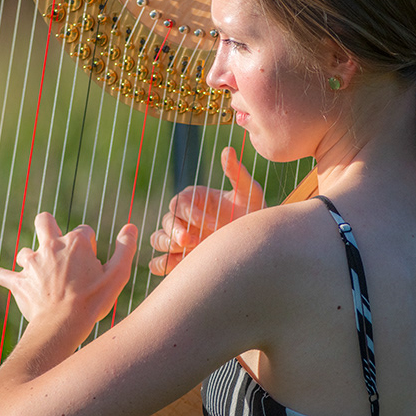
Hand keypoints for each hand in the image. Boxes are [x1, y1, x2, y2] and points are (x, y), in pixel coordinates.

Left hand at [0, 213, 136, 329]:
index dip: (90, 246)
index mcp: (75, 242)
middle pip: (44, 222)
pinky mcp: (18, 283)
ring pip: (26, 251)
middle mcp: (50, 246)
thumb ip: (125, 248)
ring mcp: (31, 264)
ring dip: (32, 258)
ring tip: (41, 275)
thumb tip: (131, 227)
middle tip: (56, 240)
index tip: (93, 267)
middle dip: (49, 226)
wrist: (64, 325)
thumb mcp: (118, 274)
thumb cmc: (93, 301)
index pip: (84, 231)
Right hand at [149, 146, 264, 274]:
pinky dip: (162, 265)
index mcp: (194, 198)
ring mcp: (180, 239)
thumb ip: (236, 172)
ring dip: (167, 245)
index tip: (212, 225)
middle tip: (191, 241)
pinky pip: (158, 263)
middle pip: (166, 220)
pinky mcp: (178, 260)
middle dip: (176, 230)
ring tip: (187, 251)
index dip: (193, 214)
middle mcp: (184, 218)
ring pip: (157, 239)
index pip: (181, 203)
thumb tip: (227, 149)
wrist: (258, 243)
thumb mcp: (248, 191)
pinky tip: (181, 266)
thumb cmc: (252, 213)